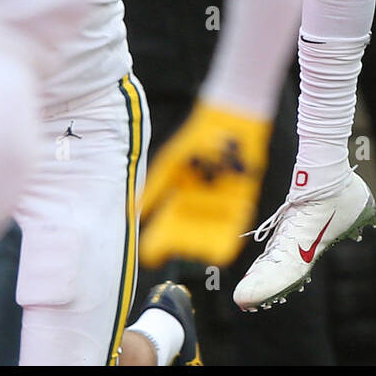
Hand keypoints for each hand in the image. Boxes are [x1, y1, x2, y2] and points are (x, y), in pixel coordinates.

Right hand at [139, 99, 270, 267]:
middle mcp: (201, 203)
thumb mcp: (171, 163)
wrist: (229, 120)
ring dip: (208, 239)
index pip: (168, 226)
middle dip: (187, 243)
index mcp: (181, 197)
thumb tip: (133, 211)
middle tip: (182, 251)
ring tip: (206, 251)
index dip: (160, 242)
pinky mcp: (242, 197)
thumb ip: (154, 188)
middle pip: (191, 232)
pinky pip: (235, 220)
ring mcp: (221, 202)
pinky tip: (227, 237)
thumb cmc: (197, 138)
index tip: (151, 255)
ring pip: (212, 229)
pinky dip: (229, 229)